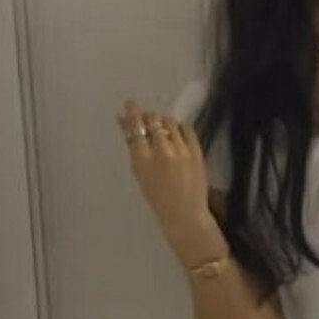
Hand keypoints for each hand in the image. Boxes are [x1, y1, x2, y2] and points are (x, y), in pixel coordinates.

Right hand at [117, 97, 214, 245]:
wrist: (184, 214)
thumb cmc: (158, 197)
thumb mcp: (139, 173)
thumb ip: (132, 146)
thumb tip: (122, 121)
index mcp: (142, 160)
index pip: (135, 126)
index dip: (132, 112)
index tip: (130, 104)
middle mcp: (161, 153)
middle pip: (153, 120)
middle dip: (148, 117)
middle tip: (148, 121)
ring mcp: (181, 152)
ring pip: (170, 122)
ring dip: (164, 122)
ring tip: (163, 131)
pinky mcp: (196, 152)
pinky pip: (187, 128)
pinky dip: (180, 128)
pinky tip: (178, 134)